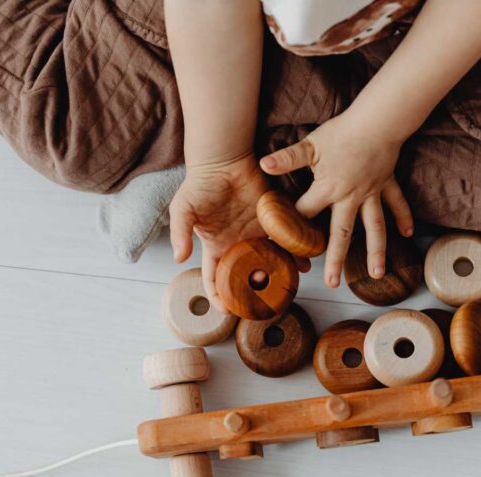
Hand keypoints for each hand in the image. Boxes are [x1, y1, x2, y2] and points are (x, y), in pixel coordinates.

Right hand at [170, 153, 308, 313]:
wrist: (223, 160)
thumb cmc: (200, 184)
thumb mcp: (182, 209)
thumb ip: (180, 233)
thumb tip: (179, 259)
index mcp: (216, 247)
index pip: (215, 279)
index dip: (219, 297)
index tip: (228, 311)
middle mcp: (238, 244)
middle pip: (247, 276)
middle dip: (255, 292)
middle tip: (265, 305)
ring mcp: (256, 234)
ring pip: (270, 261)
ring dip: (279, 274)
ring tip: (290, 286)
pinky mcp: (272, 220)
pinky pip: (284, 239)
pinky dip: (294, 250)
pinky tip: (302, 260)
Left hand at [259, 112, 414, 288]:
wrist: (377, 121)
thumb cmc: (342, 132)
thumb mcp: (311, 145)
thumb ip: (288, 158)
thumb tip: (264, 165)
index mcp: (328, 189)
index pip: (306, 212)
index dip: (292, 226)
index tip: (283, 245)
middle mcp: (351, 198)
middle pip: (342, 233)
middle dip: (335, 258)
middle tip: (332, 283)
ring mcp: (371, 194)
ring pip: (375, 227)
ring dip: (377, 251)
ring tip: (376, 275)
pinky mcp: (386, 184)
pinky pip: (396, 204)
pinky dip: (403, 218)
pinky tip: (406, 235)